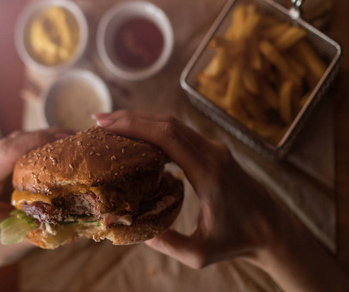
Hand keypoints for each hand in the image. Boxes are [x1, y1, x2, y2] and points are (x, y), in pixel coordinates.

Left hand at [0, 128, 72, 269]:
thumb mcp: (22, 237)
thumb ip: (48, 222)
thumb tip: (84, 208)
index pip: (7, 151)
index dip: (38, 140)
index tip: (67, 139)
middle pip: (15, 141)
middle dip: (49, 137)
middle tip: (80, 140)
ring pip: (19, 140)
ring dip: (47, 139)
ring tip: (75, 141)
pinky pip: (19, 146)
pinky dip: (41, 145)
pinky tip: (61, 147)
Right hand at [94, 110, 277, 267]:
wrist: (273, 229)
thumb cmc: (238, 241)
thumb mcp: (200, 253)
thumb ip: (166, 243)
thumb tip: (131, 230)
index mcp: (208, 172)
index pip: (167, 137)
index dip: (134, 126)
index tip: (106, 124)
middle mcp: (212, 153)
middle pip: (167, 122)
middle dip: (131, 118)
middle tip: (99, 120)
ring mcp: (215, 149)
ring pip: (174, 124)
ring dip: (143, 120)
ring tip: (113, 125)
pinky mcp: (215, 152)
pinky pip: (181, 133)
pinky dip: (157, 129)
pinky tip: (140, 136)